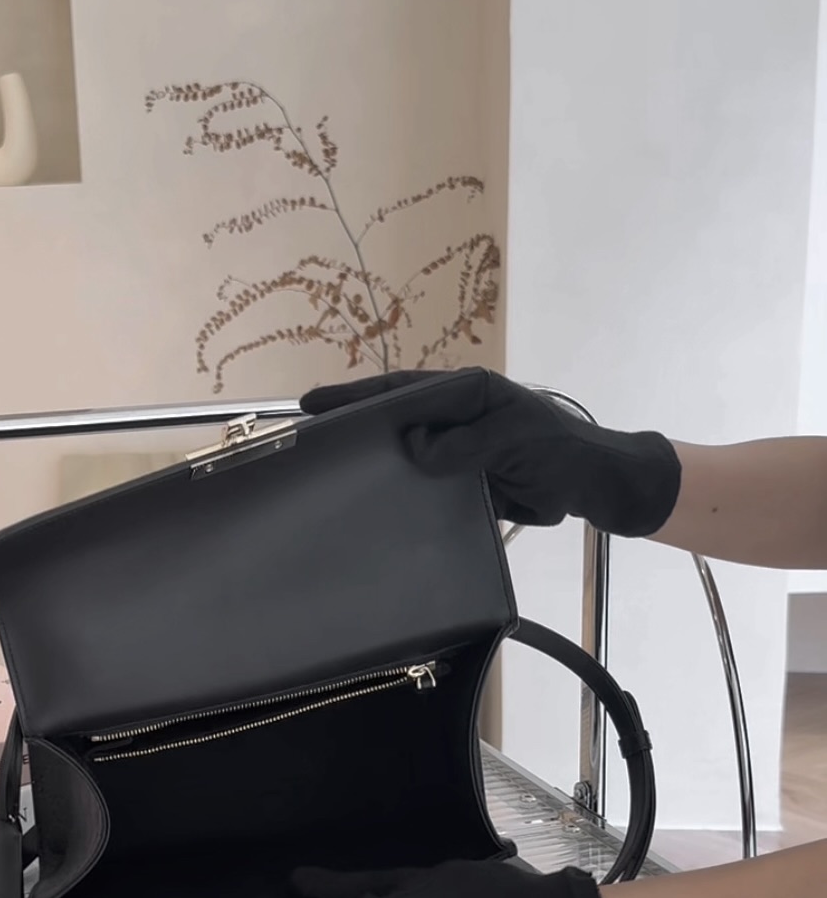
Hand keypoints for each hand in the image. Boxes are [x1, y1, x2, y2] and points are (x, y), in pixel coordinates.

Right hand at [301, 368, 680, 537]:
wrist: (591, 487)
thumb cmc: (560, 452)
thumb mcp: (514, 438)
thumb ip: (465, 443)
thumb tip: (414, 448)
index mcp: (466, 392)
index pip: (401, 390)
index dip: (356, 397)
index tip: (313, 404)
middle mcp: (454, 416)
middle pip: (393, 419)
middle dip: (352, 426)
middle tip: (307, 440)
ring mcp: (454, 449)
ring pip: (403, 452)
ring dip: (371, 463)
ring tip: (328, 476)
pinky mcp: (459, 480)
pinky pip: (421, 484)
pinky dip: (397, 493)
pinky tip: (372, 507)